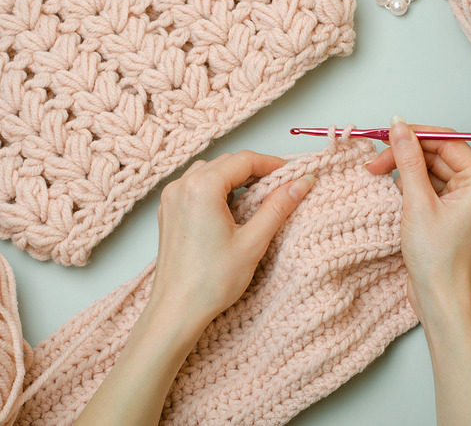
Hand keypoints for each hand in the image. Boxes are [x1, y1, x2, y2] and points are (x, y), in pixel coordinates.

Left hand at [150, 150, 315, 326]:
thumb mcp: (253, 242)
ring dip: (236, 178)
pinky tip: (233, 209)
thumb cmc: (210, 282)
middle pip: (226, 163)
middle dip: (255, 170)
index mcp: (201, 189)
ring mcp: (171, 199)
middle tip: (282, 185)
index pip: (244, 160)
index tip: (293, 174)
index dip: (272, 164)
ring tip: (259, 197)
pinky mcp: (168, 212)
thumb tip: (301, 183)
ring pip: (210, 173)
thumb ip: (278, 207)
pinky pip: (196, 187)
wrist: (177, 310)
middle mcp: (181, 187)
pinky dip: (217, 190)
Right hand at [367, 117, 470, 425]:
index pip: (446, 140)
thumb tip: (398, 127)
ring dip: (405, 170)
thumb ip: (407, 160)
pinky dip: (410, 185)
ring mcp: (466, 200)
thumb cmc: (438, 260)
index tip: (384, 135)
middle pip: (437, 153)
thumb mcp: (417, 203)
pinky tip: (392, 190)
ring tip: (378, 175)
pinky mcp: (452, 212)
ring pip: (430, 169)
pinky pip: (430, 186)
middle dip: (405, 154)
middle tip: (374, 162)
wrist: (441, 300)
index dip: (413, 135)